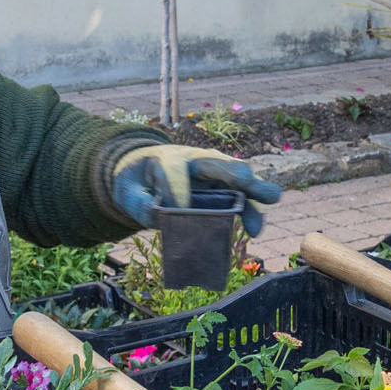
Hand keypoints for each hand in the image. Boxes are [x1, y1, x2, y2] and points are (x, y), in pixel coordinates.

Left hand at [109, 144, 283, 236]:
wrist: (149, 172)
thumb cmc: (138, 181)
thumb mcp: (127, 190)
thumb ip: (137, 202)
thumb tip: (155, 216)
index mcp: (170, 159)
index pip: (176, 170)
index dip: (178, 190)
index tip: (178, 212)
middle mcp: (199, 161)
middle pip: (221, 163)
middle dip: (233, 173)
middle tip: (246, 182)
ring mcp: (217, 174)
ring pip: (241, 180)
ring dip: (254, 194)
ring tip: (263, 210)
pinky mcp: (227, 188)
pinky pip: (244, 198)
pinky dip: (251, 212)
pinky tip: (253, 230)